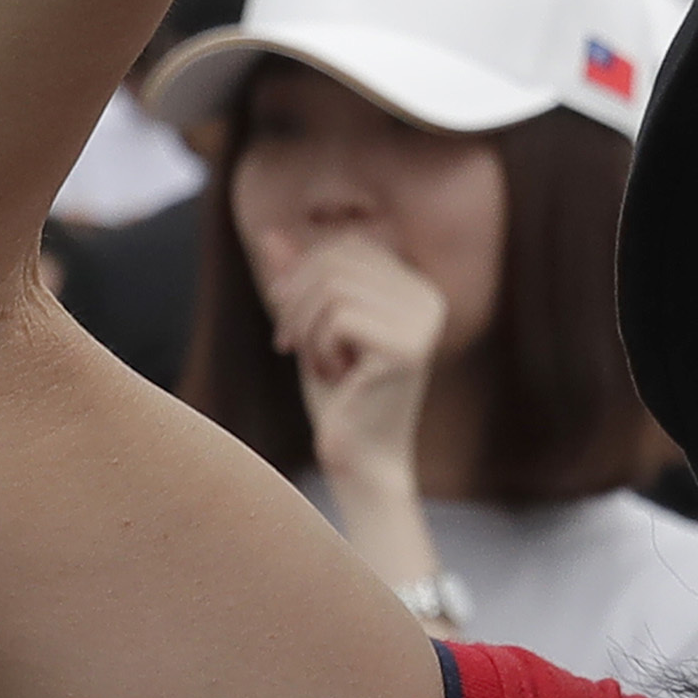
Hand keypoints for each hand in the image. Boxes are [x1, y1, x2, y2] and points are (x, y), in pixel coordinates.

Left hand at [259, 233, 450, 499]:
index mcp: (415, 288)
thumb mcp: (312, 327)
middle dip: (296, 299)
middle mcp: (427, 298)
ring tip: (314, 362)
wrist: (359, 463)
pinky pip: (338, 317)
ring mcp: (422, 322)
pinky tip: (333, 376)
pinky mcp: (407, 347)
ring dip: (305, 326)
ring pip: (333, 286)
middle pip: (337, 259)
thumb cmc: (338, 398)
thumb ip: (299, 280)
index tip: (288, 325)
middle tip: (287, 343)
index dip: (304, 274)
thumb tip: (270, 234)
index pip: (348, 245)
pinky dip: (318, 347)